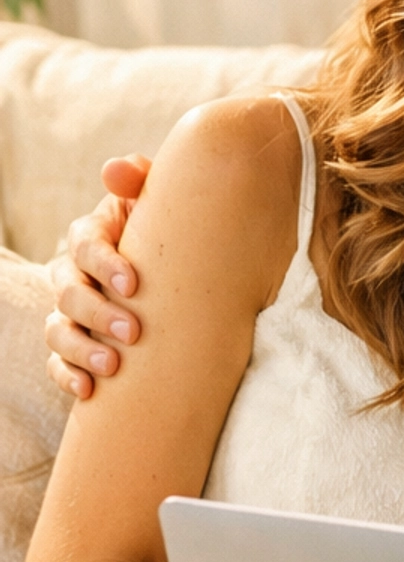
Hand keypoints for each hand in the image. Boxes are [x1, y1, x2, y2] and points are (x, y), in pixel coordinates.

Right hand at [45, 156, 152, 397]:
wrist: (187, 272)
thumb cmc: (174, 232)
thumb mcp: (163, 203)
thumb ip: (142, 180)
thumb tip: (117, 169)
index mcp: (94, 235)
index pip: (83, 243)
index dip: (104, 263)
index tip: (134, 284)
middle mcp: (75, 273)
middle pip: (67, 291)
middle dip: (96, 312)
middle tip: (133, 332)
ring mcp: (72, 312)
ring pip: (57, 329)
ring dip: (80, 349)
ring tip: (112, 366)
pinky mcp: (75, 344)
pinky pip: (57, 362)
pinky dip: (67, 376)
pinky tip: (89, 391)